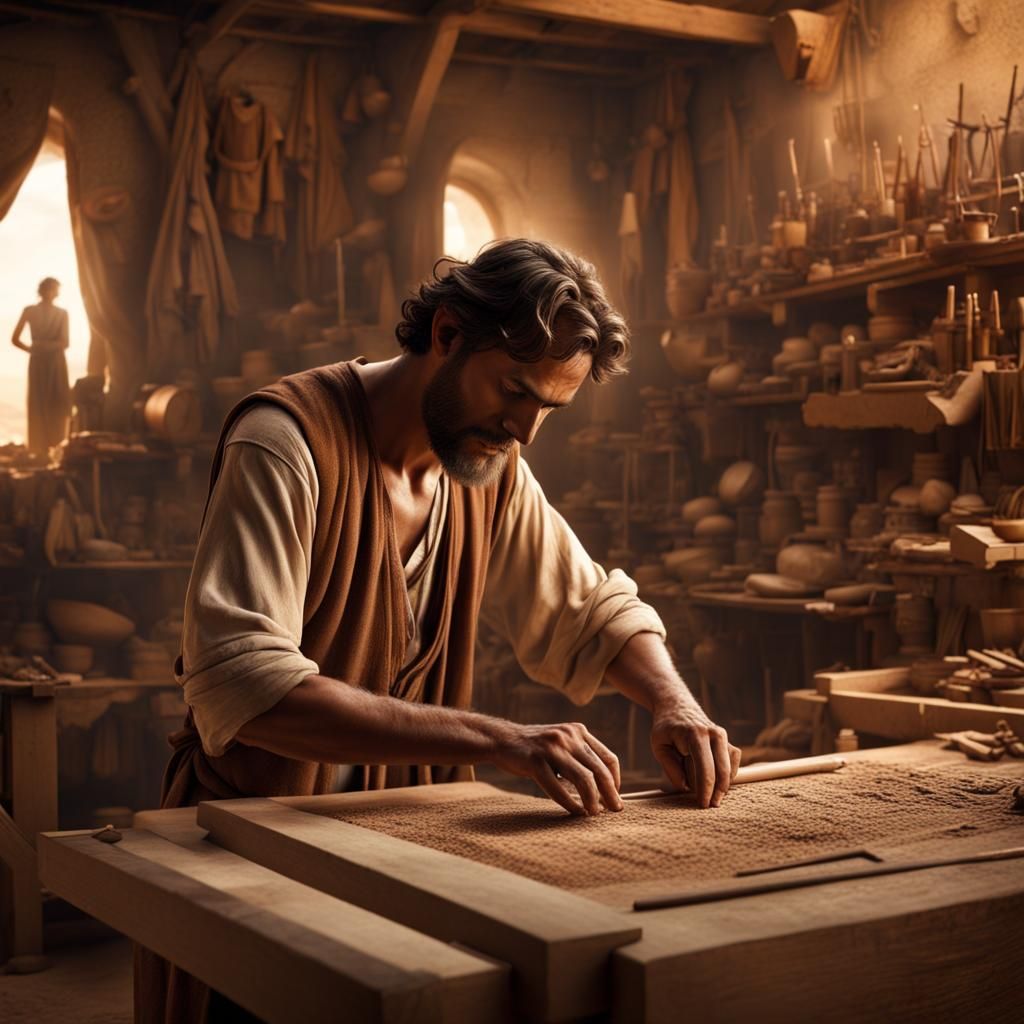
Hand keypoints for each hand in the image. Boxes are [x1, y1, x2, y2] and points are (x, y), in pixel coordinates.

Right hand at [490, 721, 622, 815]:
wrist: (502, 739)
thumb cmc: (535, 748)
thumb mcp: (561, 743)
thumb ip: (580, 756)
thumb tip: (604, 787)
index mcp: (578, 731)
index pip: (608, 758)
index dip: (615, 780)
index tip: (614, 796)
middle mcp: (568, 736)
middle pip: (599, 769)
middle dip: (610, 793)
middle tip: (616, 810)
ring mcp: (552, 747)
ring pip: (583, 779)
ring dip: (592, 800)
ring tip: (594, 814)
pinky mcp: (536, 760)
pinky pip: (558, 788)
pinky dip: (570, 804)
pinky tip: (575, 812)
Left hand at [650, 702, 740, 808]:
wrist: (677, 705)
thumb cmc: (666, 727)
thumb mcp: (659, 745)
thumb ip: (670, 767)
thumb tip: (685, 788)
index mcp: (695, 735)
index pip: (705, 768)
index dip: (705, 789)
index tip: (702, 805)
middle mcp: (714, 734)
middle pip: (722, 770)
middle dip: (717, 792)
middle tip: (710, 807)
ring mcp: (723, 736)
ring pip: (729, 767)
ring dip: (723, 785)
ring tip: (713, 798)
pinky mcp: (726, 740)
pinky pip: (732, 763)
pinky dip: (727, 775)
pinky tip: (717, 783)